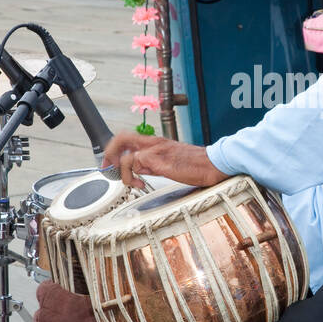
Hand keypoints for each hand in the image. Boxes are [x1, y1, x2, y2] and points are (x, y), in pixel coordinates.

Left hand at [103, 131, 225, 191]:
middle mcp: (154, 143)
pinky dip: (131, 175)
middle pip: (121, 137)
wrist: (214, 163)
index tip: (111, 163)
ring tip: (128, 181)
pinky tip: (139, 184)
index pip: (128, 138)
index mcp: (156, 142)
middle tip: (108, 166)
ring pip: (125, 152)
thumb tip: (139, 170)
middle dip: (109, 152)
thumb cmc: (197, 164)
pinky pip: (135, 163)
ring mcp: (156, 150)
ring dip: (120, 169)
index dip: (115, 149)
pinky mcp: (159, 160)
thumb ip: (153, 164)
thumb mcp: (170, 163)